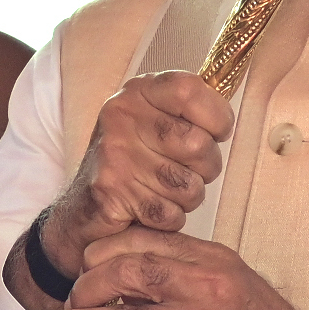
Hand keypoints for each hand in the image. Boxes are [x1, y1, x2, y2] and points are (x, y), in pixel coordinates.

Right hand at [14, 71, 233, 309]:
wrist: (81, 210)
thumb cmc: (131, 164)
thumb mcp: (155, 123)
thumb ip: (190, 112)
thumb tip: (227, 118)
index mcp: (138, 92)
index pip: (191, 90)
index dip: (217, 117)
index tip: (217, 132)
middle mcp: (121, 116)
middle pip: (197, 144)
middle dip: (206, 167)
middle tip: (188, 171)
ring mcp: (114, 154)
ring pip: (188, 185)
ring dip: (188, 197)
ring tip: (167, 191)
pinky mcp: (112, 191)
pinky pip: (170, 213)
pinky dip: (169, 218)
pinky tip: (152, 209)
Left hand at [54, 228, 308, 309]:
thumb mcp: (232, 285)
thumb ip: (187, 274)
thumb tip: (129, 274)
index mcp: (213, 259)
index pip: (144, 240)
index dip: (103, 252)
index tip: (85, 267)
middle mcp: (207, 284)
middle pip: (127, 270)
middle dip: (87, 285)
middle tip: (71, 299)